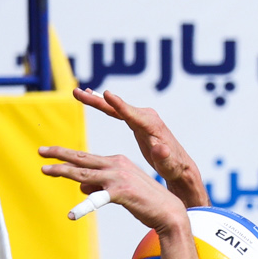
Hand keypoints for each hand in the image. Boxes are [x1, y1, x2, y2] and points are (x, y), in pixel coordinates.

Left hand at [39, 145, 187, 233]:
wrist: (168, 212)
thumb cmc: (144, 202)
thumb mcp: (119, 190)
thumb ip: (100, 186)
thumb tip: (81, 187)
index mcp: (116, 162)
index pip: (86, 157)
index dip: (66, 155)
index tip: (49, 152)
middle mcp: (115, 165)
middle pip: (81, 159)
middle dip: (59, 154)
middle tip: (40, 151)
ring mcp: (117, 178)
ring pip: (84, 174)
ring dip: (63, 171)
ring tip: (45, 170)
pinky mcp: (121, 193)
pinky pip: (97, 200)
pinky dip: (84, 207)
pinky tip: (72, 215)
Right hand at [71, 88, 207, 207]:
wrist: (178, 165)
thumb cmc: (172, 166)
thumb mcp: (168, 164)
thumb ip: (163, 156)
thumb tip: (160, 149)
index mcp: (151, 126)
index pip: (131, 113)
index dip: (118, 104)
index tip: (105, 94)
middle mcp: (146, 117)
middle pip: (118, 107)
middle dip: (98, 100)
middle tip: (79, 92)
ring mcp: (141, 117)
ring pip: (115, 108)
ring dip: (97, 100)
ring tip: (79, 92)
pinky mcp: (137, 121)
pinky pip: (118, 112)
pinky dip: (106, 106)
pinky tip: (94, 99)